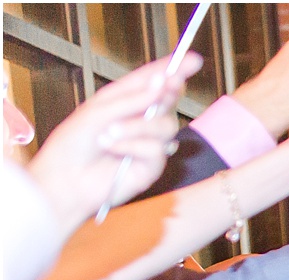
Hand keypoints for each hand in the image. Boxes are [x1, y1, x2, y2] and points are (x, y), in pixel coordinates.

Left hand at [24, 54, 197, 228]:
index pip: (152, 81)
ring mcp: (148, 143)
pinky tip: (114, 151)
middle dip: (167, 93)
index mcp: (123, 101)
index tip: (192, 59)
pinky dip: (133, 147)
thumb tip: (163, 83)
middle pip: (168, 100)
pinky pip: (157, 149)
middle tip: (164, 89)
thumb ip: (133, 99)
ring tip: (109, 136)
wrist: (66, 181)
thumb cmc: (73, 144)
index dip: (173, 69)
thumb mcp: (98, 111)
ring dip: (137, 127)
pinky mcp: (153, 165)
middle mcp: (139, 120)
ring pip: (165, 125)